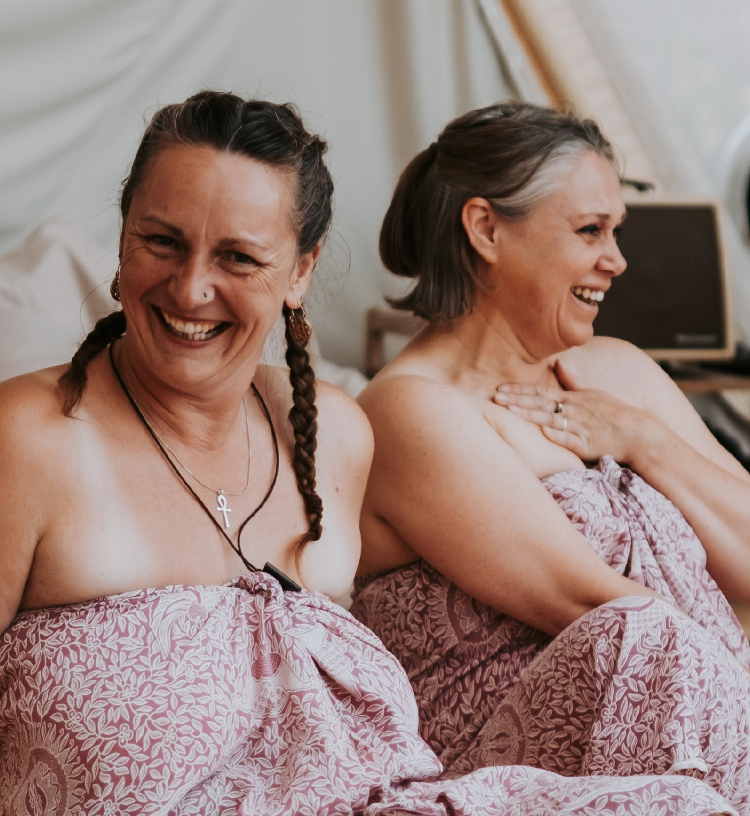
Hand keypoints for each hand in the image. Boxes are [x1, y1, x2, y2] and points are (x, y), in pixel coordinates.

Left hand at [493, 358, 651, 463]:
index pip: (540, 392)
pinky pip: (570, 439)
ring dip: (530, 414)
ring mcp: (579, 426)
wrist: (636, 432)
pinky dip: (557, 434)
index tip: (500, 388)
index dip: (519, 390)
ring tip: (511, 411)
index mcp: (572, 398)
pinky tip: (543, 431)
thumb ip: (573, 381)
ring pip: (550, 418)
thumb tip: (559, 364)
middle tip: (496, 396)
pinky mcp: (586, 444)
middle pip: (540, 403)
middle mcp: (573, 410)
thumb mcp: (593, 393)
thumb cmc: (613, 414)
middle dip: (517, 399)